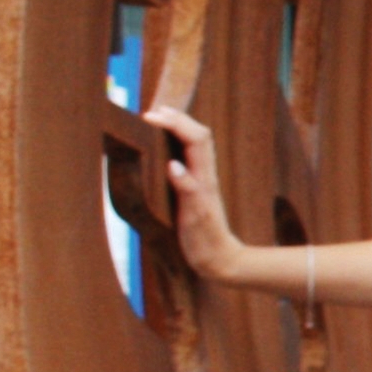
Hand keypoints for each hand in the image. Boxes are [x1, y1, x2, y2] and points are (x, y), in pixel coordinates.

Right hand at [151, 105, 255, 284]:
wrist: (221, 260)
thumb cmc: (205, 242)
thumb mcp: (194, 218)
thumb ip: (187, 190)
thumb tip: (173, 165)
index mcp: (203, 178)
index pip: (195, 139)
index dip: (175, 123)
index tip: (150, 116)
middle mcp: (204, 175)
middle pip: (198, 135)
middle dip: (177, 118)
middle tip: (151, 111)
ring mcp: (202, 180)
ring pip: (195, 144)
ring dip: (177, 127)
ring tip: (156, 118)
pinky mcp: (196, 188)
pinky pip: (189, 157)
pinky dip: (176, 143)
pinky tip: (162, 145)